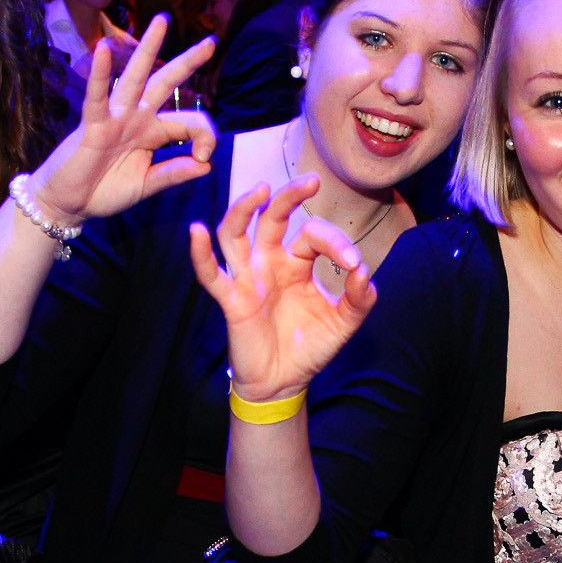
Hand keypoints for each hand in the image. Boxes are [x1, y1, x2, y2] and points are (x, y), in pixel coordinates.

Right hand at [30, 15, 216, 221]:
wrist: (69, 203)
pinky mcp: (92, 125)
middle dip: (189, 62)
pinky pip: (96, 96)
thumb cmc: (104, 191)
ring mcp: (115, 118)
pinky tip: (102, 50)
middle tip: (212, 41)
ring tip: (162, 21)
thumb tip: (207, 165)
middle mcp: (136, 118)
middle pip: (166, 83)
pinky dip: (98, 74)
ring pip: (135, 77)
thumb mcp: (146, 185)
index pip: (189, 122)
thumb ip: (173, 173)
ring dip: (149, 48)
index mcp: (153, 132)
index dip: (206, 137)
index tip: (204, 159)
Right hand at [190, 176, 375, 401]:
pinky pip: (211, 274)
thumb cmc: (308, 347)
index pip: (313, 235)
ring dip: (244, 209)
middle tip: (310, 180)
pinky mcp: (232, 299)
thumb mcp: (342, 323)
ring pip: (236, 233)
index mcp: (297, 262)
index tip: (353, 264)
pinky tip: (197, 231)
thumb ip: (358, 300)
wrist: (284, 382)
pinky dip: (201, 254)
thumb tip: (364, 272)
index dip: (335, 243)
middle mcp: (269, 262)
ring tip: (260, 189)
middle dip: (288, 196)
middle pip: (272, 217)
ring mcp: (248, 278)